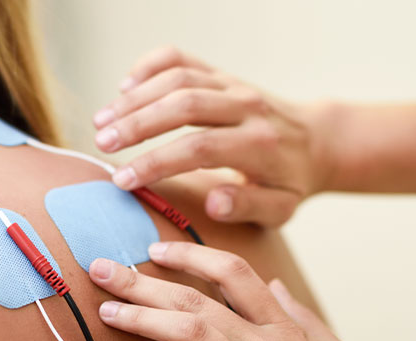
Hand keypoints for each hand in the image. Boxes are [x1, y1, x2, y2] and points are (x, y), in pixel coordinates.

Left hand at [88, 242, 392, 340]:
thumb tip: (274, 286)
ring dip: (145, 320)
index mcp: (282, 327)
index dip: (189, 256)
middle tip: (104, 269)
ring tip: (110, 312)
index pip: (232, 274)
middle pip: (196, 300)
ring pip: (192, 334)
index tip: (154, 248)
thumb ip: (299, 317)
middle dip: (145, 282)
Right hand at [93, 47, 333, 226]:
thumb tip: (214, 201)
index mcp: (259, 145)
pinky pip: (180, 58)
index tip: (123, 180)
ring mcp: (231, 84)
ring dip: (134, 99)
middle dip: (137, 124)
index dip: (157, 162)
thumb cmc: (288, 182)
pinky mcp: (220, 73)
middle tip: (101, 143)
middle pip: (184, 104)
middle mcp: (246, 107)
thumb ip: (248, 207)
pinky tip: (124, 87)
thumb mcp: (280, 208)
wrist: (314, 140)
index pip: (200, 148)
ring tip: (101, 122)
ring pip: (177, 78)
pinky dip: (148, 67)